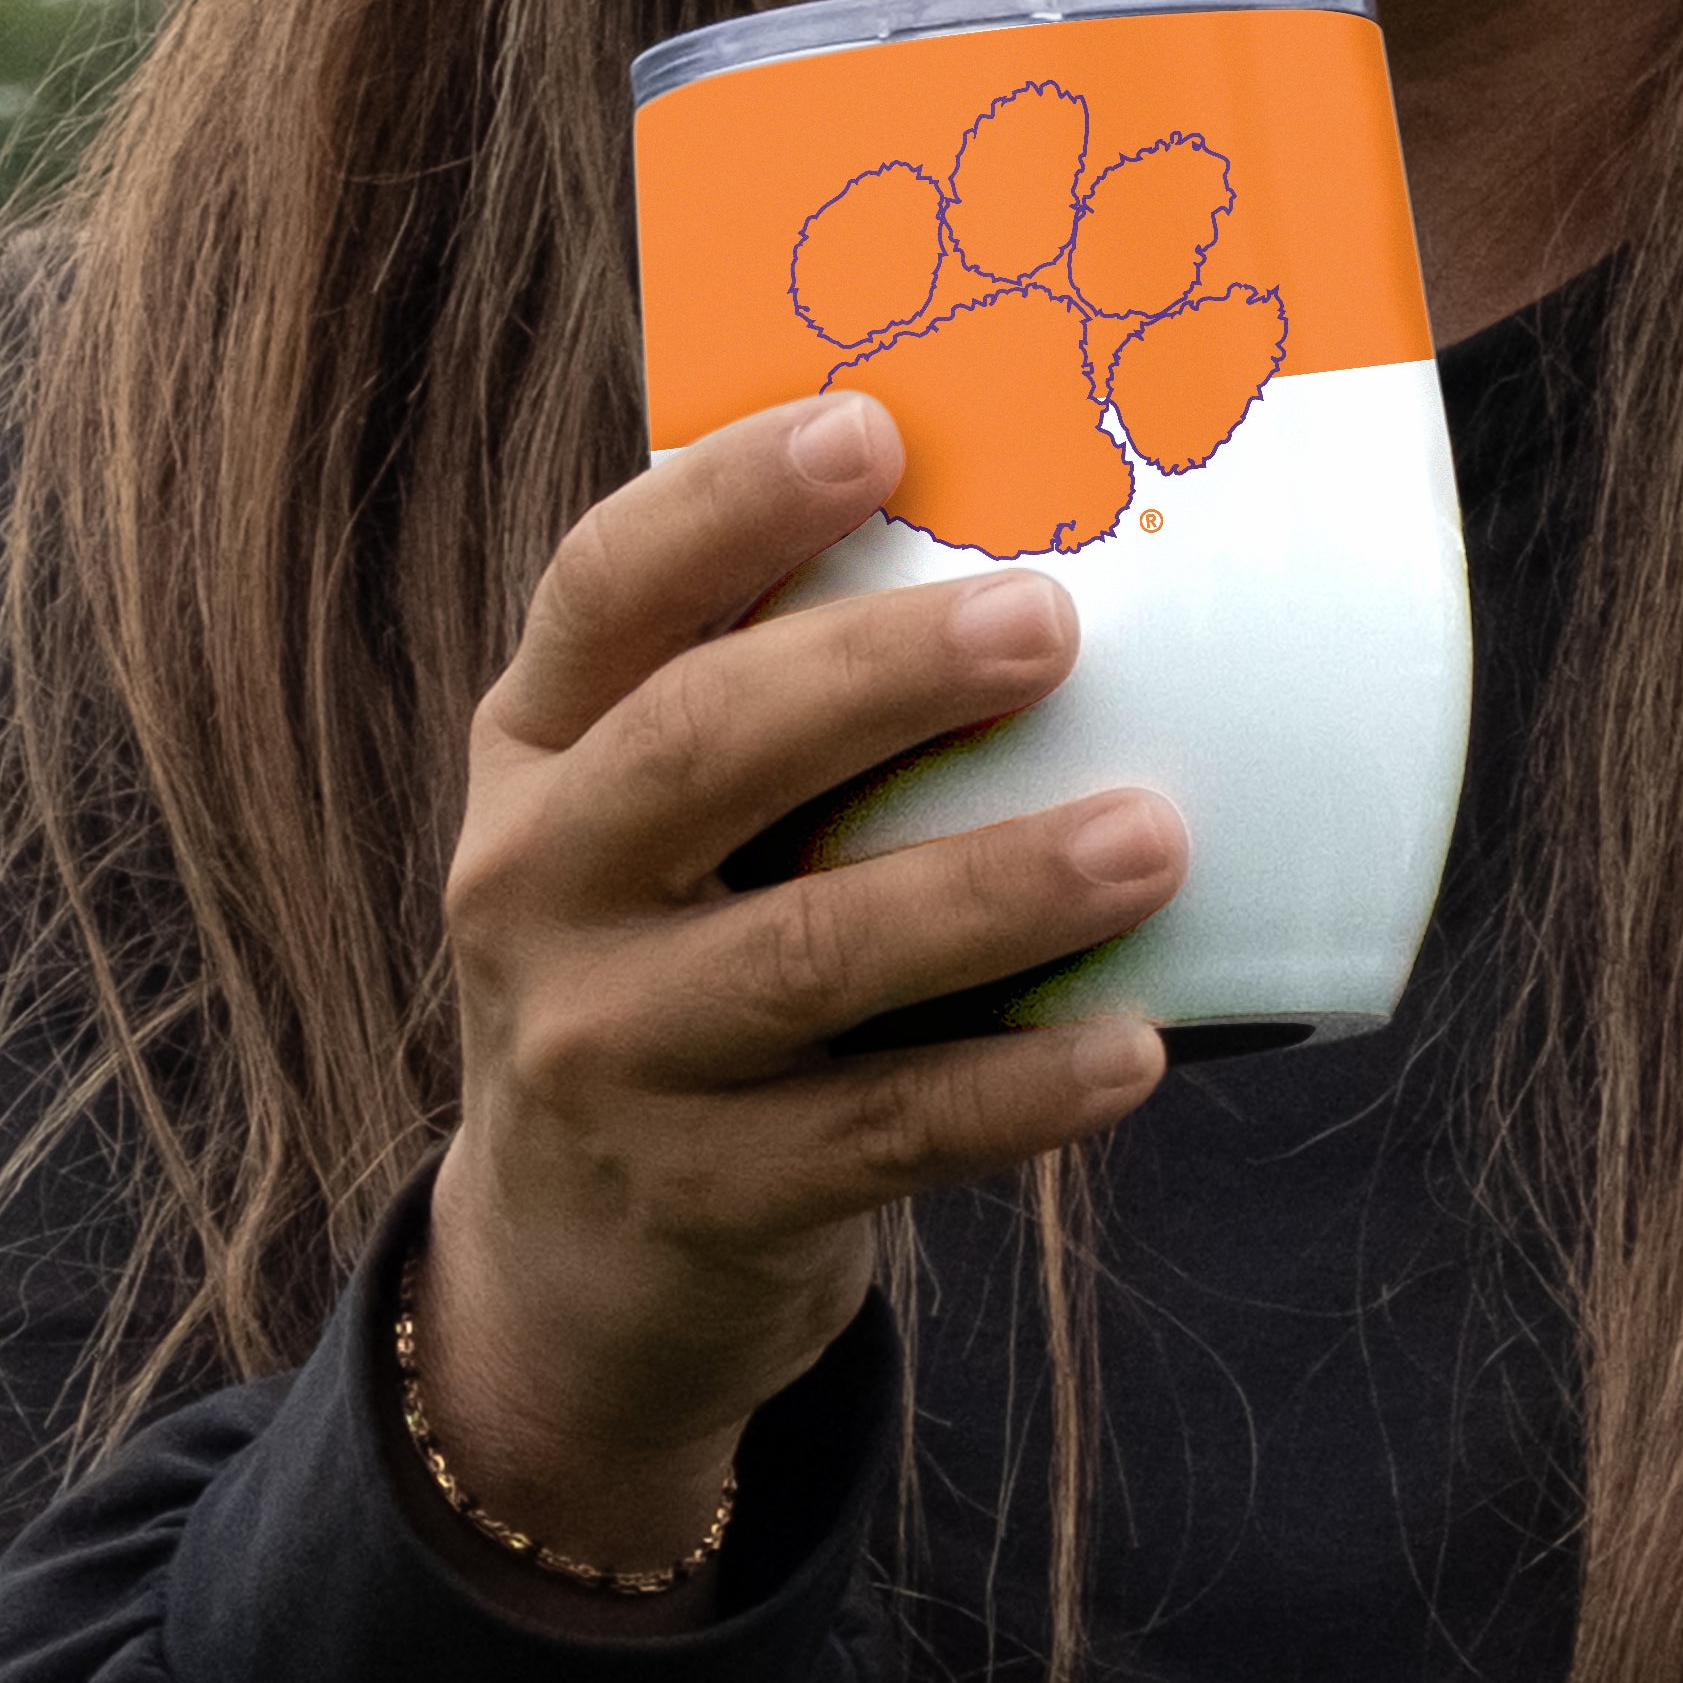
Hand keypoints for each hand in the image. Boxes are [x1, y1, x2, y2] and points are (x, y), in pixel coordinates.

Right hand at [419, 389, 1186, 1600]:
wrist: (573, 1252)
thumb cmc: (672, 964)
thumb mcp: (644, 825)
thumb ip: (755, 702)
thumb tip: (1031, 528)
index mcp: (532, 751)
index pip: (604, 592)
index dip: (726, 503)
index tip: (873, 429)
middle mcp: (531, 886)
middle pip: (696, 752)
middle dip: (876, 675)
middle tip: (1051, 620)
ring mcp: (600, 1051)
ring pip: (803, 953)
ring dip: (989, 890)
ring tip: (1151, 838)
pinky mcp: (697, 1194)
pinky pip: (877, 1132)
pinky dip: (1013, 1091)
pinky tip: (1134, 1049)